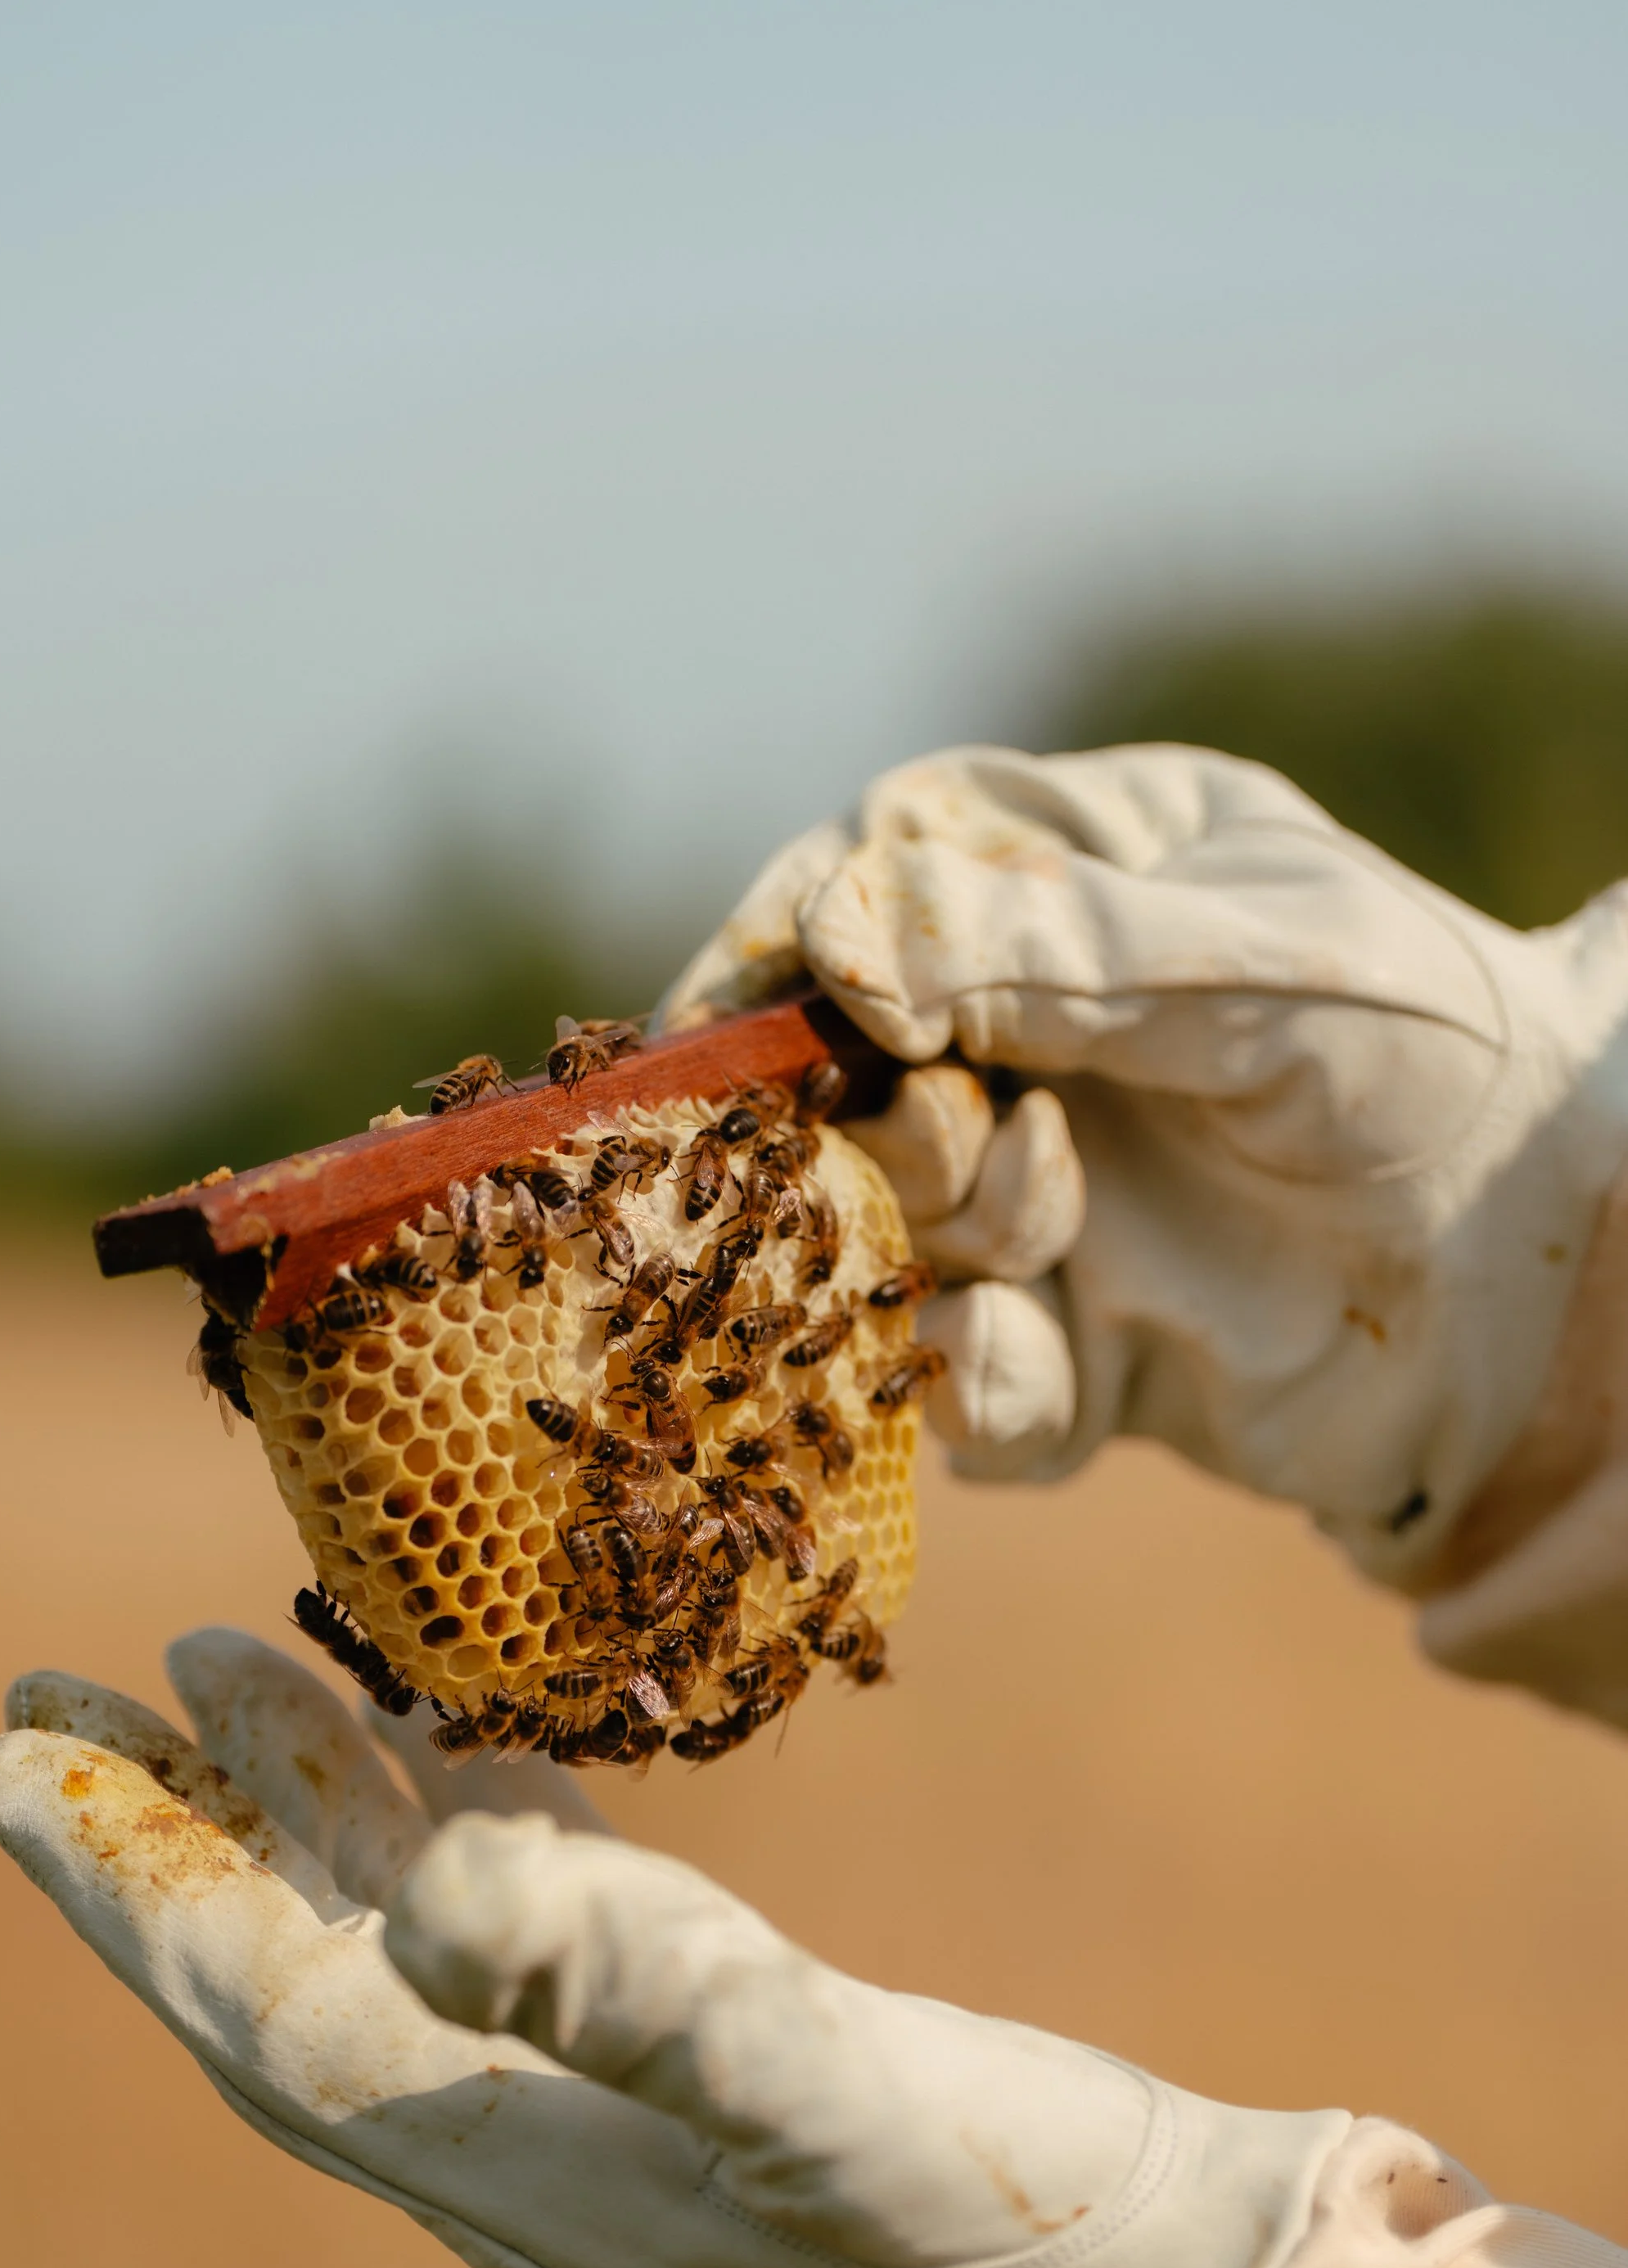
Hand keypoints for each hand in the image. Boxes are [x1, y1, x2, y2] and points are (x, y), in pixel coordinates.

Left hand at [0, 1629, 1344, 2267]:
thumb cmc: (1036, 2238)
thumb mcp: (852, 2103)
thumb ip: (652, 2001)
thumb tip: (435, 1892)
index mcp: (530, 2182)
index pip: (269, 2015)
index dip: (134, 1882)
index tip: (11, 1750)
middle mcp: (529, 2183)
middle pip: (290, 1992)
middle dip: (166, 1846)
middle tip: (42, 1700)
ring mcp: (611, 2163)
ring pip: (401, 1975)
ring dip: (305, 1830)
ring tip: (212, 1678)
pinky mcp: (702, 2133)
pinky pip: (529, 1979)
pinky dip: (467, 1867)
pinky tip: (456, 1777)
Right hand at [660, 745, 1627, 1585]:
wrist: (1560, 1266)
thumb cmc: (1436, 1053)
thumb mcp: (1258, 964)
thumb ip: (1050, 954)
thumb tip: (839, 950)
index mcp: (1066, 879)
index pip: (860, 889)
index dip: (777, 957)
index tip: (724, 1019)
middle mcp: (1027, 1035)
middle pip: (839, 1076)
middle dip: (872, 1119)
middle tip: (960, 1130)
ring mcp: (1037, 1196)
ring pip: (880, 1235)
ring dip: (949, 1233)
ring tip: (1059, 1218)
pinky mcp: (1068, 1347)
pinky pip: (961, 1383)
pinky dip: (984, 1388)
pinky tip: (1046, 1371)